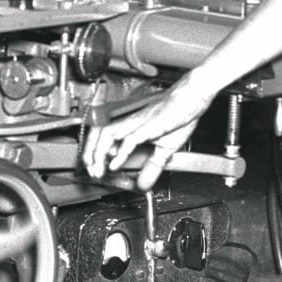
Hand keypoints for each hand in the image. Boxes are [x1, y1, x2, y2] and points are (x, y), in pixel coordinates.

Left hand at [82, 76, 214, 190]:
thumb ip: (153, 167)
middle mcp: (130, 123)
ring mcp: (137, 123)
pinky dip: (120, 153)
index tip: (94, 170)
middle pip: (98, 133)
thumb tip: (144, 185)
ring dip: (98, 154)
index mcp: (131, 127)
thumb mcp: (165, 149)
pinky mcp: (148, 125)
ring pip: (107, 134)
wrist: (192, 96)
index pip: (103, 137)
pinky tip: (115, 165)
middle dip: (89, 154)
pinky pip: (129, 139)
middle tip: (91, 171)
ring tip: (97, 170)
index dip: (93, 153)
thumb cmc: (179, 114)